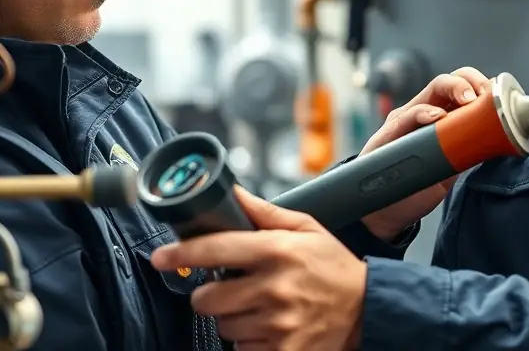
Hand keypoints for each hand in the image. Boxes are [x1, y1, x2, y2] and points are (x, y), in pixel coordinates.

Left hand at [151, 186, 365, 350]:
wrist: (369, 310)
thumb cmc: (334, 267)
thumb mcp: (306, 228)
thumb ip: (265, 213)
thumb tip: (234, 193)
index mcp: (276, 251)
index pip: (215, 250)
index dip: (180, 254)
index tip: (159, 257)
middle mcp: (273, 288)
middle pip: (207, 298)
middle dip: (208, 294)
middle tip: (225, 288)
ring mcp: (277, 324)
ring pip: (223, 327)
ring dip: (231, 318)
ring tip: (256, 306)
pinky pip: (243, 350)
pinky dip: (249, 341)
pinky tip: (267, 327)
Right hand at [360, 67, 490, 241]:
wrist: (386, 211)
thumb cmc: (416, 187)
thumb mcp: (450, 168)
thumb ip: (467, 152)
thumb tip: (497, 144)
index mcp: (440, 116)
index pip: (460, 87)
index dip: (480, 86)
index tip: (497, 98)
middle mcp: (423, 112)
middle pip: (447, 82)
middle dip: (469, 82)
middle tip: (483, 96)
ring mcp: (406, 120)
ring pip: (430, 91)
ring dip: (453, 88)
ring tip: (468, 100)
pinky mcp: (390, 133)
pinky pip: (406, 117)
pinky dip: (423, 113)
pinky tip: (437, 117)